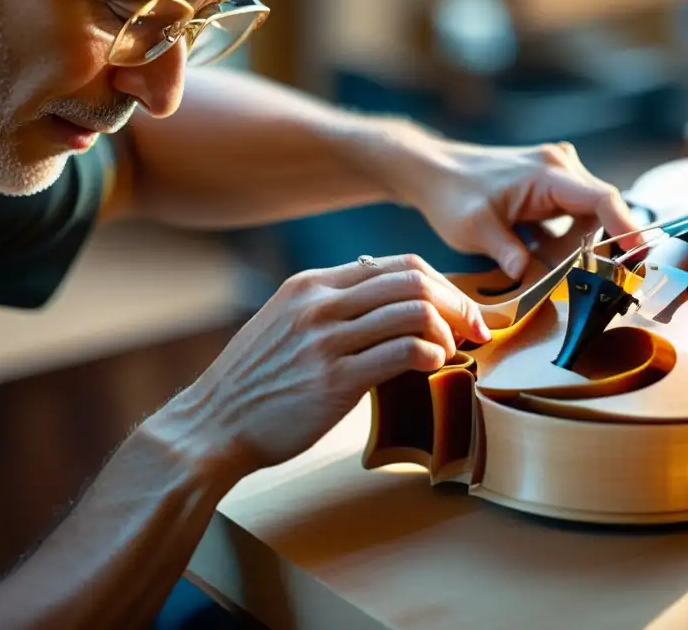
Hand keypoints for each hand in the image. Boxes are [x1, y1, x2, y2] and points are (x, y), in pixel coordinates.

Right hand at [169, 254, 492, 478]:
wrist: (213, 423)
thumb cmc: (256, 380)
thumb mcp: (285, 322)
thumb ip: (331, 307)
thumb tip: (388, 306)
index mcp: (311, 284)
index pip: (395, 265)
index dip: (440, 284)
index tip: (459, 309)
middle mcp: (319, 302)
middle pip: (412, 280)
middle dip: (456, 302)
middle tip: (473, 328)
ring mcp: (325, 339)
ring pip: (412, 311)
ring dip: (446, 330)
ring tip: (450, 351)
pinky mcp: (333, 380)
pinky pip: (402, 352)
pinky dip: (430, 355)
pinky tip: (433, 367)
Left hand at [380, 130, 644, 279]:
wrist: (431, 171)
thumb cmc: (451, 195)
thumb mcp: (474, 228)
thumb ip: (506, 251)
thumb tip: (528, 276)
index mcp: (548, 173)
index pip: (602, 200)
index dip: (627, 229)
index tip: (642, 257)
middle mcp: (560, 168)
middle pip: (601, 212)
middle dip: (599, 249)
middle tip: (588, 282)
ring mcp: (557, 177)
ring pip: (587, 219)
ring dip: (575, 249)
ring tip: (547, 268)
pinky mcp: (550, 190)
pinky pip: (572, 219)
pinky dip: (564, 243)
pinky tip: (540, 258)